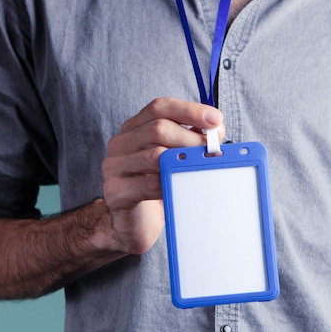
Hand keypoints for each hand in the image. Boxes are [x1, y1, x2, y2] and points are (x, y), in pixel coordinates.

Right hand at [102, 97, 224, 253]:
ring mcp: (114, 167)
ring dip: (184, 160)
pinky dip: (170, 184)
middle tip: (213, 151)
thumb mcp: (172, 159)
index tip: (216, 119)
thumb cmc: (155, 188)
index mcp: (134, 129)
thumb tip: (216, 131)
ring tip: (202, 169)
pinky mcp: (115, 191)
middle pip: (158, 128)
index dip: (189, 110)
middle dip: (191, 138)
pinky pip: (148, 184)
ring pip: (154, 155)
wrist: (131, 224)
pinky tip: (182, 187)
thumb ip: (189, 142)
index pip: (159, 107)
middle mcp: (120, 143)